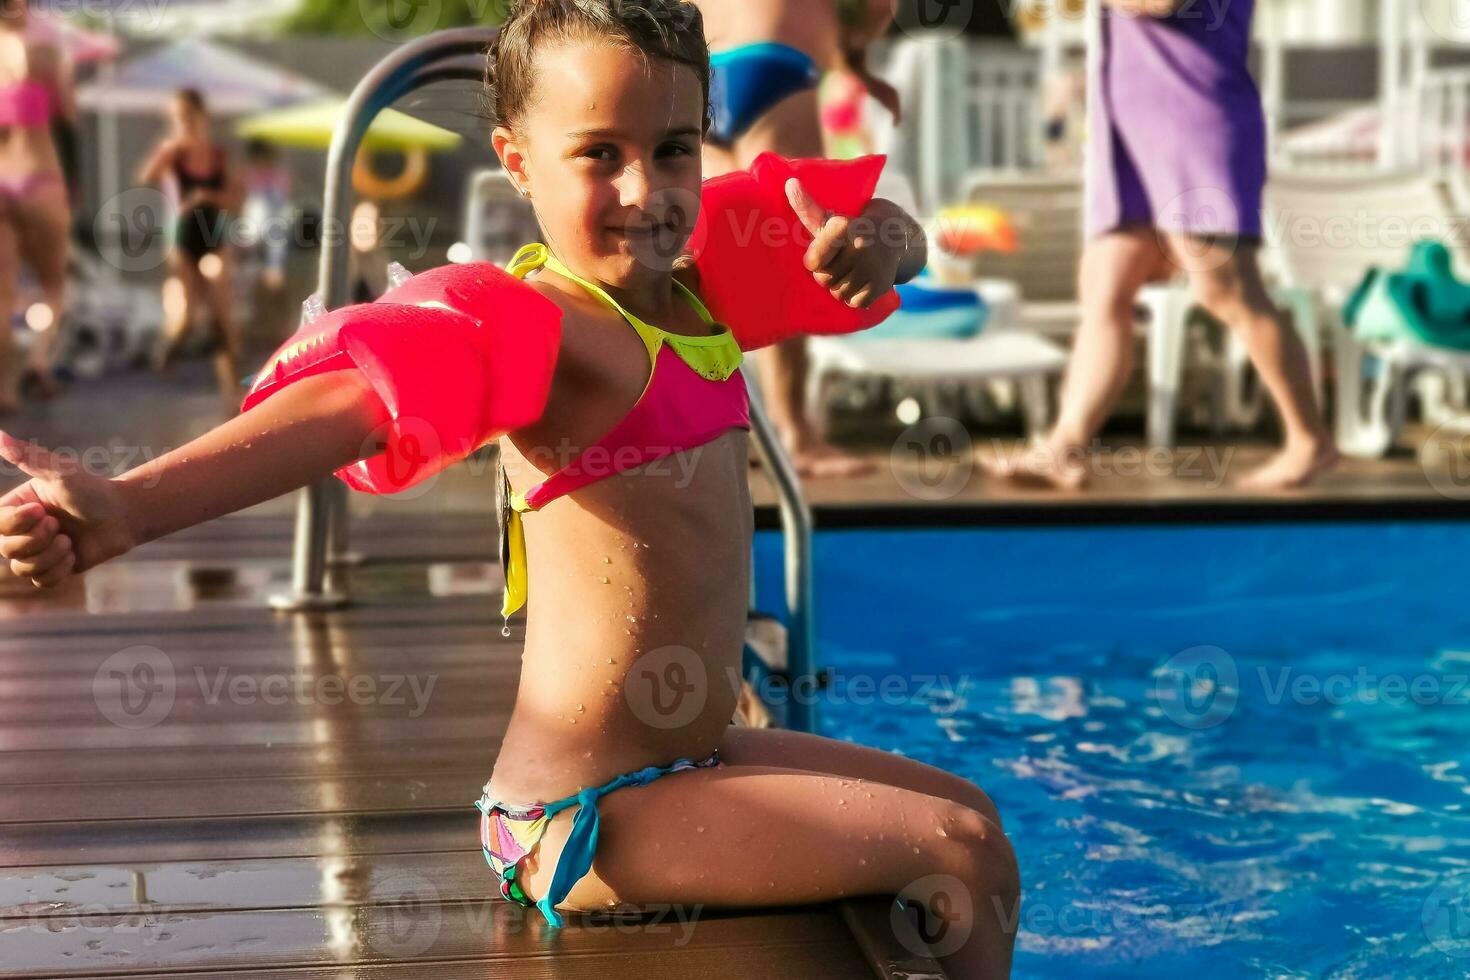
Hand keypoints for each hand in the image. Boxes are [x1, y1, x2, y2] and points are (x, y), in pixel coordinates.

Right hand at [0, 431, 137, 587]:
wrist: (123, 515)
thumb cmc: (93, 489)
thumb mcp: (61, 472)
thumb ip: (29, 457)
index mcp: (17, 507)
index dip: (17, 524)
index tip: (43, 511)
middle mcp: (22, 530)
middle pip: (6, 549)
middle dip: (36, 540)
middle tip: (60, 527)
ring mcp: (37, 550)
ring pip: (22, 568)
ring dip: (50, 556)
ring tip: (69, 542)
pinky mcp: (54, 567)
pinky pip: (42, 580)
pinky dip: (60, 569)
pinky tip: (74, 554)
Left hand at [787, 178, 909, 308]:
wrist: (892, 238)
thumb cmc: (849, 231)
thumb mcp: (827, 219)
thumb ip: (806, 207)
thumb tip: (789, 184)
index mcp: (843, 228)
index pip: (813, 263)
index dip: (814, 261)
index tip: (823, 252)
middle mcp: (860, 246)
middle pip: (823, 280)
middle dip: (827, 275)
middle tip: (839, 262)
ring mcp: (872, 266)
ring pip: (838, 293)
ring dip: (840, 287)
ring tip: (850, 271)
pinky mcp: (882, 284)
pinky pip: (854, 303)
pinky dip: (855, 298)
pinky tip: (861, 282)